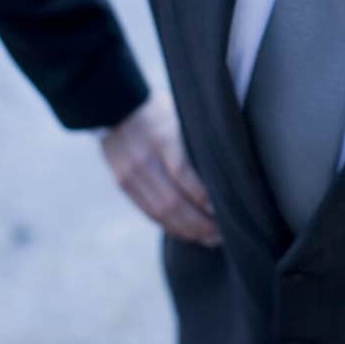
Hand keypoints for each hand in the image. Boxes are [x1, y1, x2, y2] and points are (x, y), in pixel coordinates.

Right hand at [100, 88, 221, 244]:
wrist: (115, 104)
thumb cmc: (160, 108)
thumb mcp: (181, 112)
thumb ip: (198, 137)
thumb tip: (229, 163)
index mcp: (162, 138)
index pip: (183, 174)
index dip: (203, 196)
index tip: (224, 208)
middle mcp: (143, 159)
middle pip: (172, 201)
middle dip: (199, 222)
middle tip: (222, 233)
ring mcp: (130, 174)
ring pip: (160, 212)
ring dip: (186, 230)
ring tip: (209, 239)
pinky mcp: (123, 184)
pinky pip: (148, 212)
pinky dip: (169, 226)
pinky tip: (186, 232)